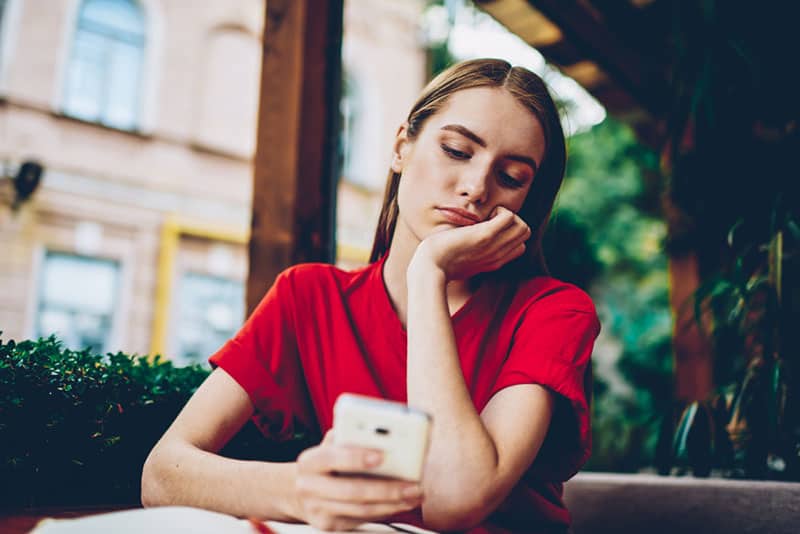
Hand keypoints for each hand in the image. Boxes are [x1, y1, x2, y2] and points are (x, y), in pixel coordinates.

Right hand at [293, 432, 423, 530]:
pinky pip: (362, 520)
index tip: (382, 455)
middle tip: (412, 484)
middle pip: (351, 490)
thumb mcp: (330, 444)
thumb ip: (348, 436)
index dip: (356, 457)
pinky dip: (385, 511)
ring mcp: (318, 509)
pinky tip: (402, 503)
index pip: (332, 457)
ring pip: (361, 510)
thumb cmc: (325, 463)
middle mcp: (309, 486)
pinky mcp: (330, 525)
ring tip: (414, 494)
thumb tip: (378, 432)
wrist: (299, 491)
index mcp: (310, 461)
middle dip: (386, 488)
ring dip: (392, 503)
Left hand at [410, 206, 530, 280]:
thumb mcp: (460, 260)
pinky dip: (500, 210)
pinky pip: (510, 217)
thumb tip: (467, 239)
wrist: (429, 267)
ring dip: (508, 215)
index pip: (520, 246)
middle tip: (489, 220)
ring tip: (488, 218)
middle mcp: (497, 256)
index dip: (509, 234)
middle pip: (525, 234)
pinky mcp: (485, 236)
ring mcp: (493, 246)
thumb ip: (471, 252)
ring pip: (523, 227)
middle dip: (512, 221)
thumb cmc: (438, 262)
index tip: (489, 229)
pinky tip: (483, 216)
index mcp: (493, 262)